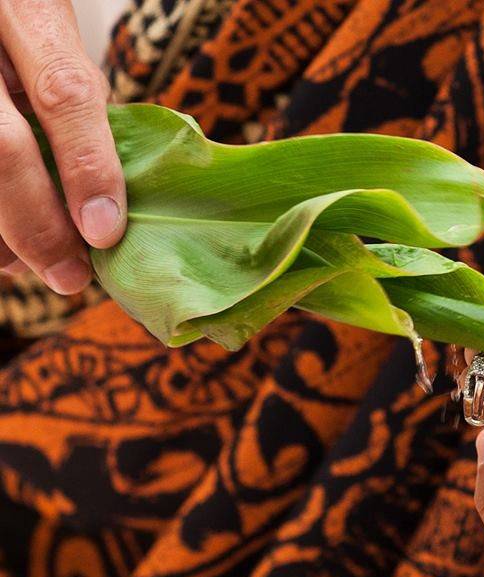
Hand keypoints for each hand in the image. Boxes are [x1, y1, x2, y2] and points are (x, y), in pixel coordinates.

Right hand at [0, 1, 125, 292]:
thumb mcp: (51, 34)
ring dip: (0, 233)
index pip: (66, 94)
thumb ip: (73, 93)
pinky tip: (0, 248)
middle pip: (1, 148)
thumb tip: (102, 190)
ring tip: (28, 265)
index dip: (88, 168)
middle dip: (38, 225)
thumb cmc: (14, 17)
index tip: (105, 232)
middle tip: (70, 276)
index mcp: (28, 10)